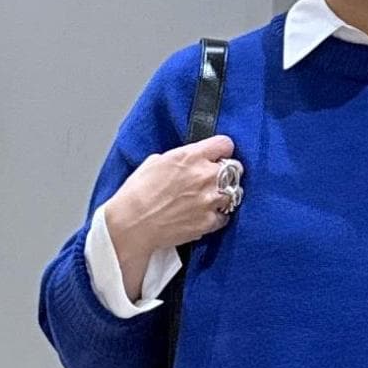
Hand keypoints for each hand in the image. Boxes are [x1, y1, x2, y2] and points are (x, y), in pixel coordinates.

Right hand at [106, 133, 240, 261]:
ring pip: (234, 193)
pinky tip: (204, 215)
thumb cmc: (137, 193)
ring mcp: (209, 200)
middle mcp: (204, 175)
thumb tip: (187, 160)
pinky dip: (217, 216)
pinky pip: (225, 217)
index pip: (225, 144)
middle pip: (235, 168)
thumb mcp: (155, 162)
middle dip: (227, 173)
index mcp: (191, 156)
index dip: (222, 150)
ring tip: (210, 199)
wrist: (132, 223)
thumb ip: (179, 158)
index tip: (219, 155)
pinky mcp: (208, 221)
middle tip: (215, 179)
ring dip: (225, 195)